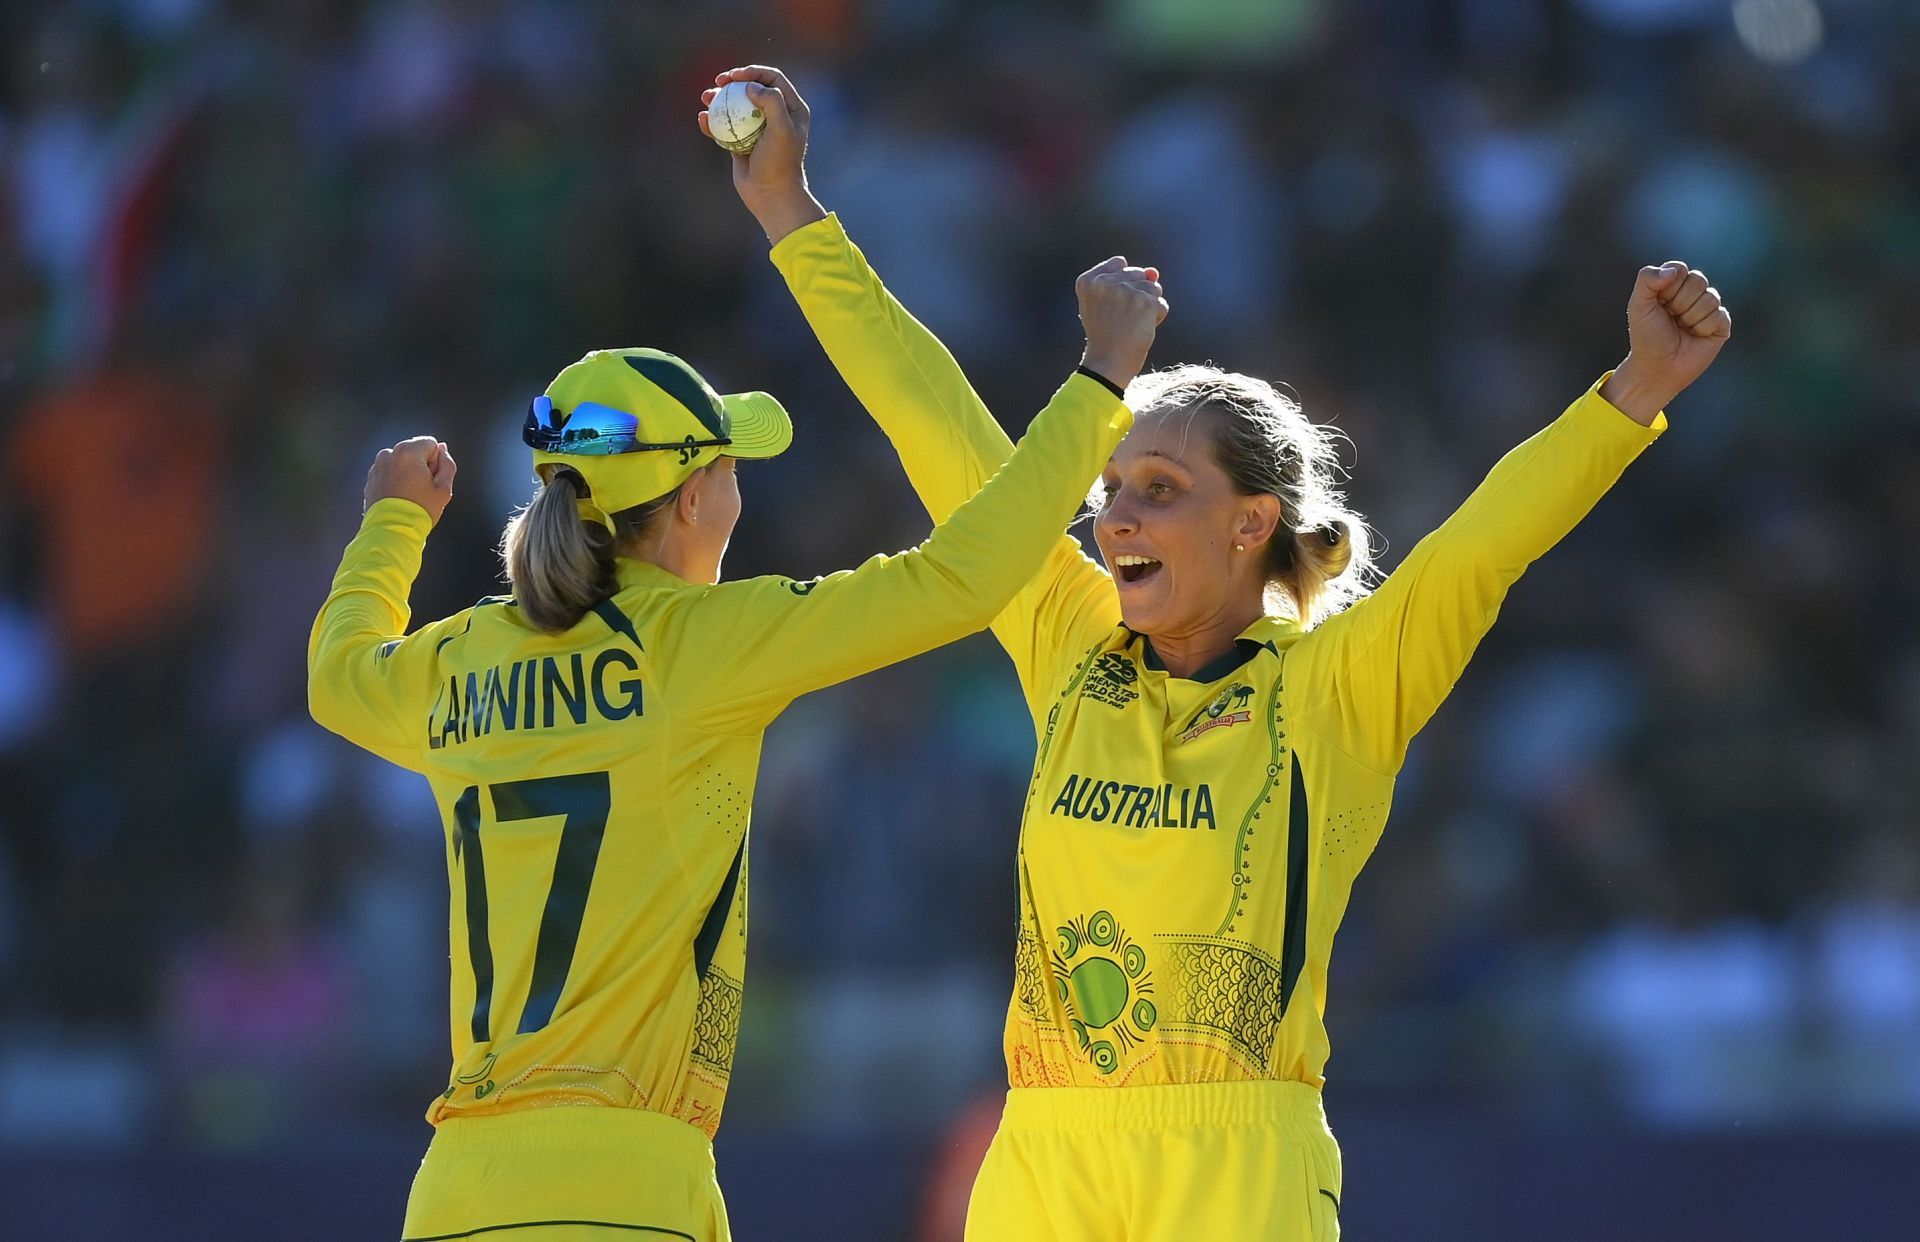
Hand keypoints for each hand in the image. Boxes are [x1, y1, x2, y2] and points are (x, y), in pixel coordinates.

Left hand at [365, 436, 455, 524]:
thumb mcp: (444, 489)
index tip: (432, 479)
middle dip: (421, 465)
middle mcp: (389, 454)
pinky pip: (389, 472)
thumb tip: (443, 451)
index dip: (436, 461)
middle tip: (422, 489)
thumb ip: (447, 464)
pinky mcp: (371, 478)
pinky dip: (395, 480)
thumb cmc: (418, 511)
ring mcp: (377, 466)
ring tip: (410, 494)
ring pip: (401, 461)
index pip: (431, 443)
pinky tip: (399, 497)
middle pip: (414, 450)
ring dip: (407, 472)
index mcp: (408, 452)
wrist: (392, 530)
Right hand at [701, 65, 825, 244]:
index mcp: (791, 109)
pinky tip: (702, 119)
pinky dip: (712, 121)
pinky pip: (725, 126)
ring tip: (706, 97)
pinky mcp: (741, 141)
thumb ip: (772, 102)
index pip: (772, 79)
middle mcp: (776, 115)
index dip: (753, 72)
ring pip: (735, 106)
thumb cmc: (779, 163)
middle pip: (751, 88)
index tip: (735, 77)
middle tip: (719, 82)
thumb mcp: (781, 130)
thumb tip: (751, 87)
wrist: (770, 195)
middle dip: (733, 82)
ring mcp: (757, 128)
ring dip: (719, 99)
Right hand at [1077, 258, 1169, 390]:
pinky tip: (1141, 330)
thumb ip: (1125, 281)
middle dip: (1138, 296)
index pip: (1119, 264)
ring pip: (1153, 289)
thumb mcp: (1105, 305)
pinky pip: (1161, 305)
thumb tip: (1153, 272)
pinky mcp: (1144, 301)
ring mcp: (1125, 290)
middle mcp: (1104, 282)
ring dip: (1148, 308)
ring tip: (1131, 325)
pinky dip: (1156, 319)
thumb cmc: (1106, 336)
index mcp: (1088, 281)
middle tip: (1122, 319)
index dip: (1123, 285)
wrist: (1108, 363)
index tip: (1113, 306)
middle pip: (1139, 276)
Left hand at [1600, 262, 1731, 424]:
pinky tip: (1695, 336)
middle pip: (1698, 280)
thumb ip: (1647, 279)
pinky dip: (1703, 328)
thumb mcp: (1638, 305)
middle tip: (1671, 318)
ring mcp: (1709, 308)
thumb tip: (1675, 271)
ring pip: (1710, 298)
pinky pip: (1719, 315)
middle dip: (1679, 303)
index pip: (1680, 269)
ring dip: (1690, 317)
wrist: (1656, 367)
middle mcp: (1693, 293)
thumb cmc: (1646, 337)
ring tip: (1682, 329)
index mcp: (1673, 285)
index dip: (1668, 287)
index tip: (1659, 303)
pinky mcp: (1721, 325)